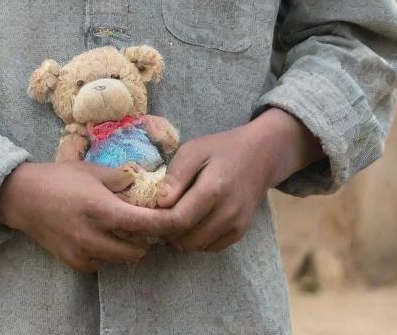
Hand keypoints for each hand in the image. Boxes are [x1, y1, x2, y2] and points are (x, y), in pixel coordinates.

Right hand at [0, 161, 174, 271]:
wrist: (24, 198)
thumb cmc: (60, 178)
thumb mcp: (93, 169)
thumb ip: (122, 178)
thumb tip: (148, 182)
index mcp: (102, 210)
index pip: (145, 225)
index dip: (165, 224)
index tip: (176, 217)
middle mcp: (95, 237)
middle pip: (138, 249)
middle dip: (147, 237)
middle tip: (146, 219)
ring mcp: (84, 253)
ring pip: (122, 259)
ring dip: (129, 245)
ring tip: (123, 225)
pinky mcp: (76, 263)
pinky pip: (105, 262)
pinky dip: (110, 251)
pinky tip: (102, 233)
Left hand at [152, 109, 323, 253]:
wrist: (259, 156)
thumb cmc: (221, 149)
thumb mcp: (194, 149)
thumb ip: (176, 175)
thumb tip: (159, 202)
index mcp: (213, 189)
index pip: (177, 219)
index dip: (153, 223)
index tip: (137, 218)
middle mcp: (227, 213)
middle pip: (184, 238)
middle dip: (162, 232)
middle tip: (149, 217)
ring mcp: (235, 226)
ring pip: (194, 246)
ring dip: (176, 238)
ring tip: (167, 217)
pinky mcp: (239, 233)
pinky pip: (208, 248)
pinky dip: (193, 240)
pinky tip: (187, 222)